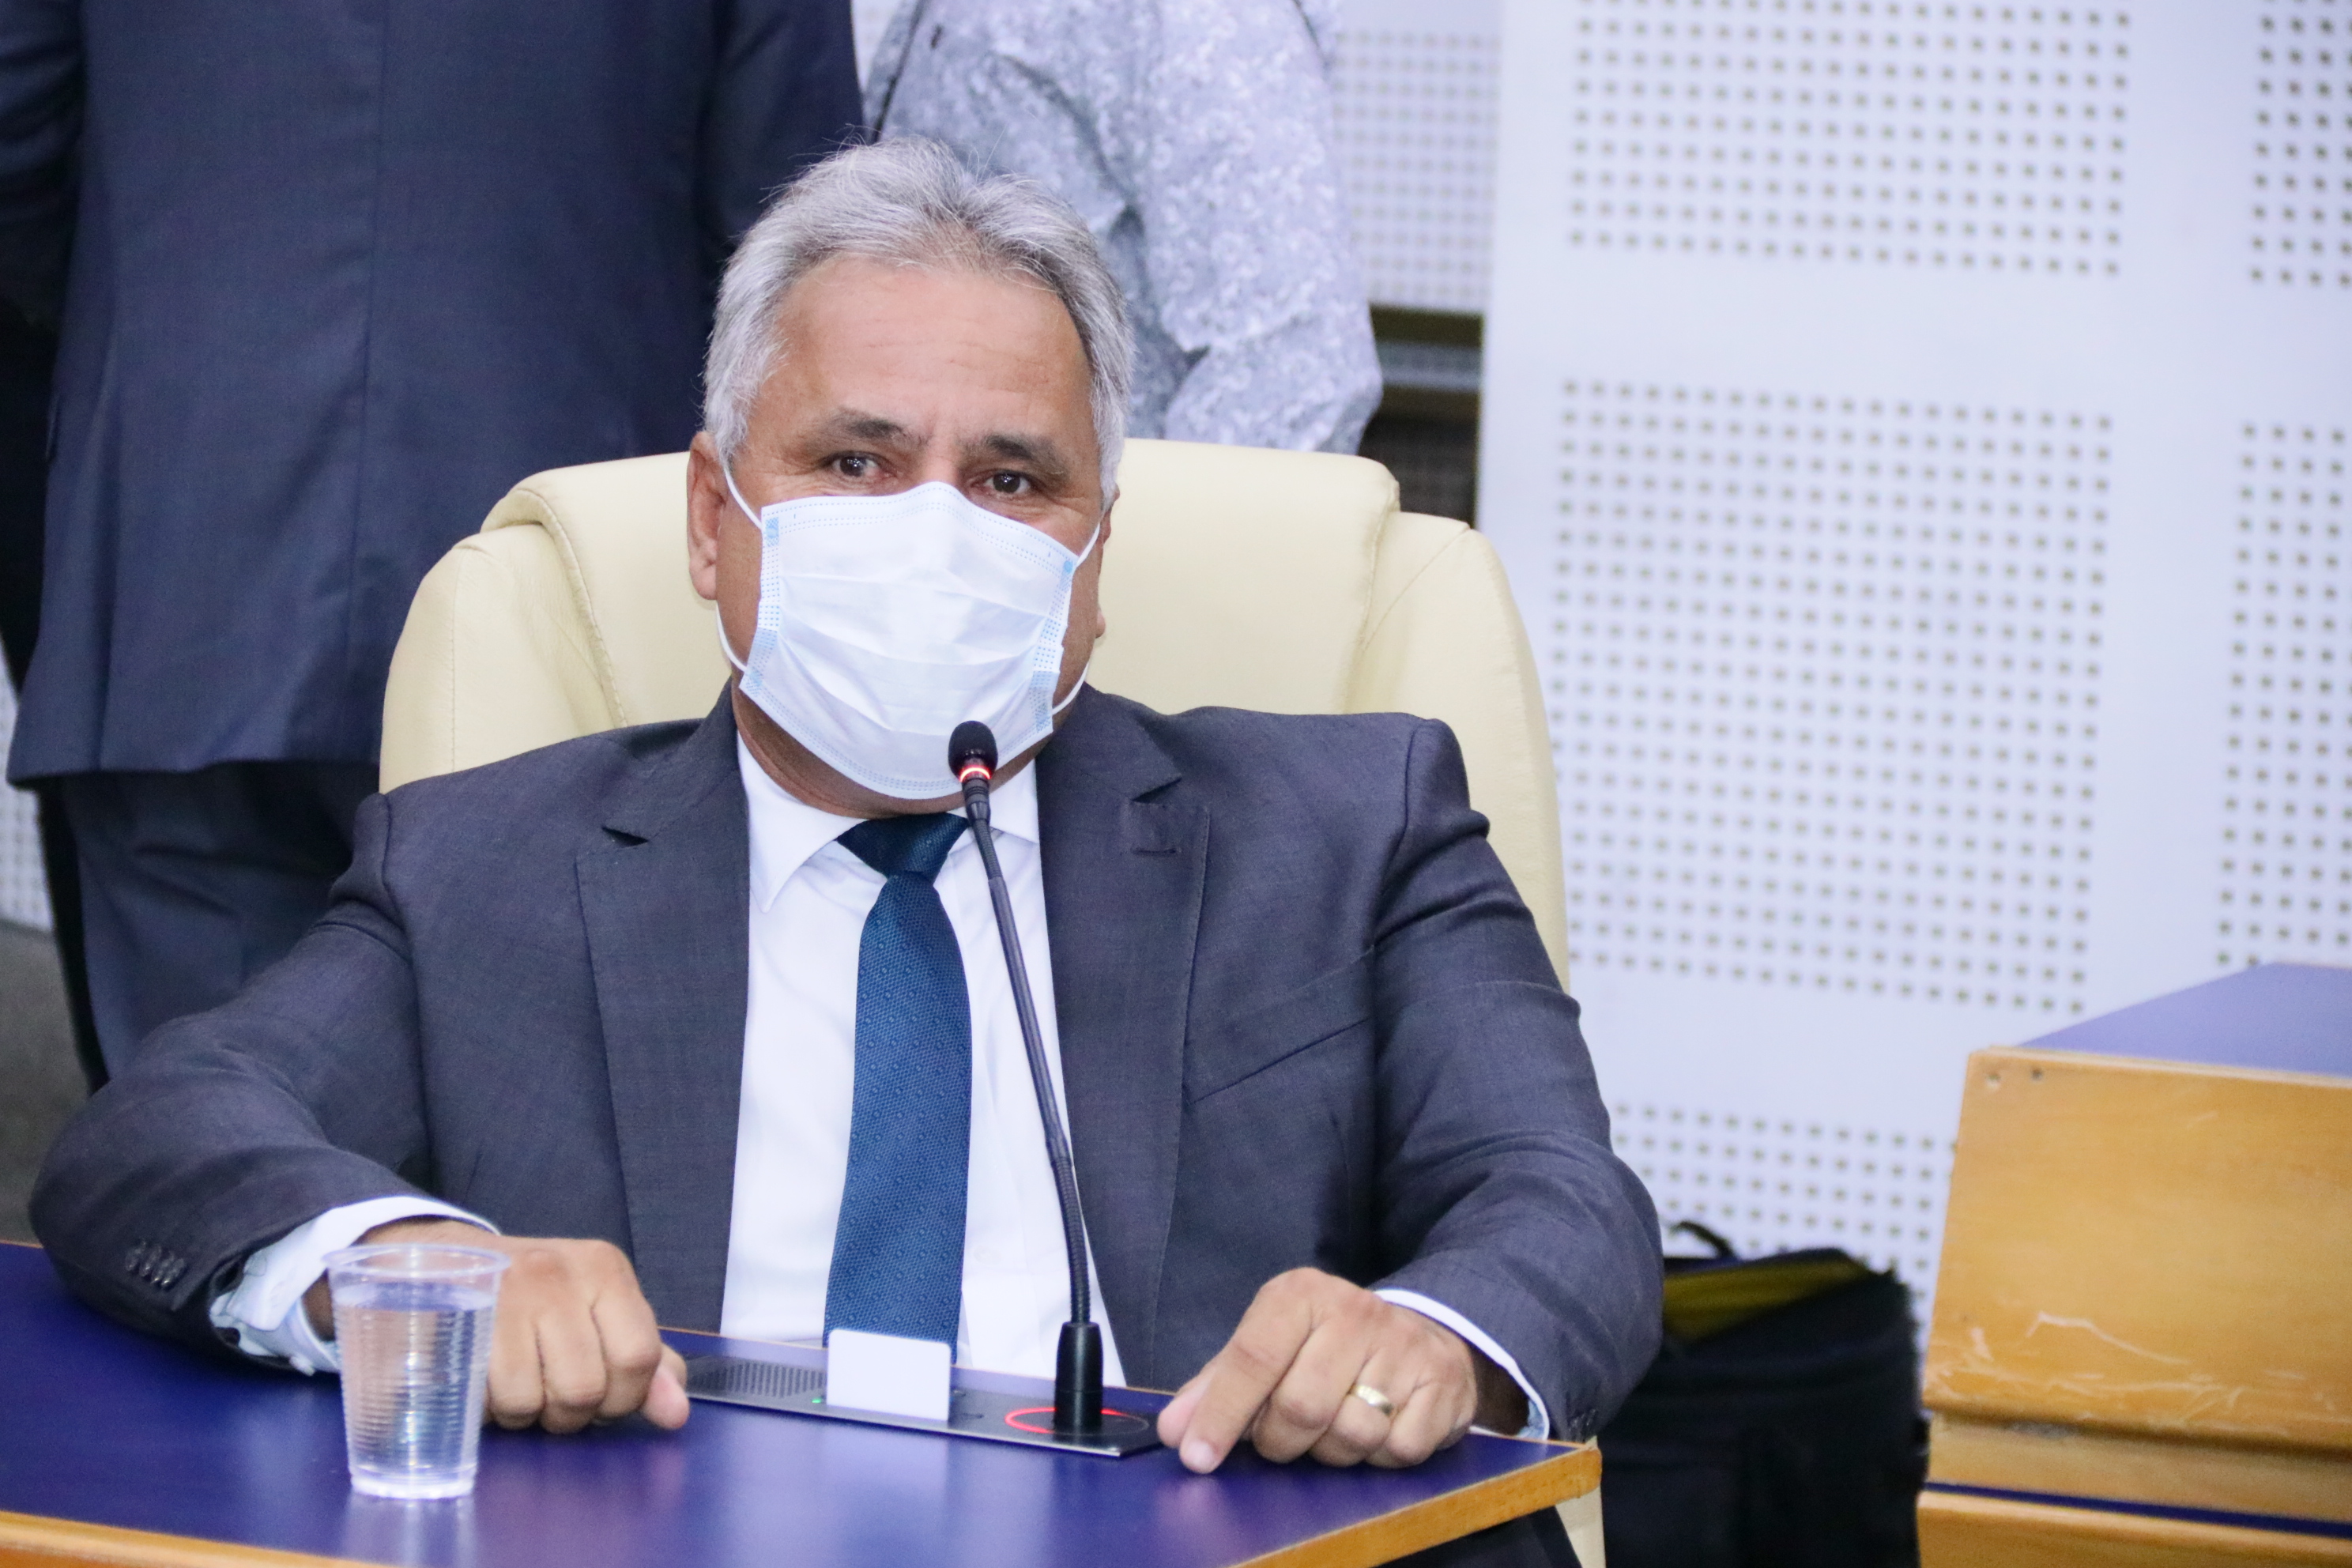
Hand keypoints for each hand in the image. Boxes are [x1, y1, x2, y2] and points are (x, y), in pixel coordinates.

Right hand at [303, 1219, 689, 1433]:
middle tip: (555, 1396)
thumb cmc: (536, 1296)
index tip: (605, 1399)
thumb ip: (646, 1364)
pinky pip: (489, 1402)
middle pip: (586, 1388)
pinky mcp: (456, 1325)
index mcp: (604, 1269)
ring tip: (520, 1388)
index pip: (639, 1356)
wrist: (443, 1260)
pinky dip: (492, 1411)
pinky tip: (490, 1386)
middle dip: (573, 1414)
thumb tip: (675, 1414)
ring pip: (535, 1402)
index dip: (625, 1397)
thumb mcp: (598, 1314)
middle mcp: (556, 1274)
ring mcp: (502, 1296)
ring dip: (528, 1415)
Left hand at [1154, 1268, 1527, 1473]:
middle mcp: (1354, 1310)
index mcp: (1300, 1295)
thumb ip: (1217, 1387)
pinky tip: (1378, 1429)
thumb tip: (1175, 1430)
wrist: (1419, 1336)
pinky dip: (1381, 1457)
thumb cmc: (1325, 1348)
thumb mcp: (1268, 1348)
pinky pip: (1399, 1450)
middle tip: (1284, 1438)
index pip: (1252, 1357)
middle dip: (1282, 1441)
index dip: (1221, 1413)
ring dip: (1333, 1451)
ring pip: (1352, 1434)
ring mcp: (1405, 1345)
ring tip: (1334, 1426)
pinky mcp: (1443, 1382)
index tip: (1197, 1456)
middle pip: (1300, 1407)